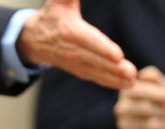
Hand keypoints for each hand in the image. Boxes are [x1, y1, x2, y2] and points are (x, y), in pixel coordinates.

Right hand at [19, 0, 135, 89]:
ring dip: (114, 78)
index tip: (118, 56)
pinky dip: (109, 82)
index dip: (103, 49)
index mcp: (69, 30)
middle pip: (95, 60)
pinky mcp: (76, 68)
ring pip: (96, 71)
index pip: (89, 41)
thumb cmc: (52, 15)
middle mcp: (70, 49)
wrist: (32, 39)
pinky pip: (93, 76)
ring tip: (132, 81)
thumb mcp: (60, 0)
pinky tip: (124, 84)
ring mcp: (73, 61)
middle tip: (131, 73)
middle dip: (113, 68)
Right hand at [114, 66, 164, 128]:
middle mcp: (120, 108)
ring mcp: (122, 124)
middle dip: (163, 110)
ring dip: (164, 120)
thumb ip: (152, 75)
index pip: (139, 91)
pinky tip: (160, 128)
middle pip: (145, 109)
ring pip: (149, 123)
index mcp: (126, 91)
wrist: (160, 125)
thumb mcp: (160, 84)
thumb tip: (142, 77)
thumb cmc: (161, 101)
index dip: (160, 94)